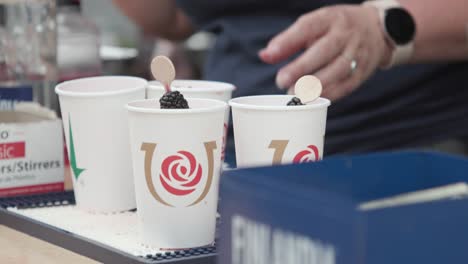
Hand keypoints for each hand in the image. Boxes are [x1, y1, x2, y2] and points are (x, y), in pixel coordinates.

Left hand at [259, 5, 391, 100]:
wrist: (377, 29)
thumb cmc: (335, 29)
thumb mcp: (314, 26)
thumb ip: (288, 41)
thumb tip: (264, 56)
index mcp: (330, 18)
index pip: (307, 27)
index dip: (287, 41)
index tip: (270, 55)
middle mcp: (346, 34)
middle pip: (324, 50)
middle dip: (301, 68)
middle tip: (281, 82)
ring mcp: (357, 52)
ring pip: (338, 69)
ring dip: (315, 84)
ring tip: (295, 93)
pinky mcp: (364, 70)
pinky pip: (348, 84)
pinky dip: (330, 93)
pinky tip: (314, 99)